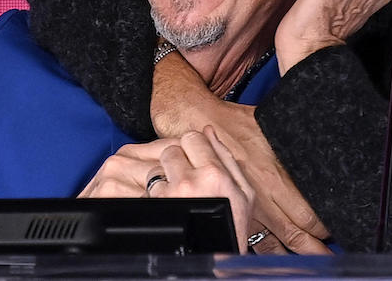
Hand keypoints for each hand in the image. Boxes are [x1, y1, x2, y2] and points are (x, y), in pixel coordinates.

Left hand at [78, 129, 256, 253]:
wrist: (217, 260)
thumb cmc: (232, 228)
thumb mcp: (243, 192)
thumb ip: (226, 158)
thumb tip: (209, 132)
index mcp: (215, 174)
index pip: (193, 138)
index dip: (193, 147)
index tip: (194, 158)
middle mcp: (191, 181)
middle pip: (171, 150)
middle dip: (176, 161)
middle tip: (185, 177)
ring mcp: (171, 196)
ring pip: (156, 167)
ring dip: (163, 177)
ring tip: (175, 193)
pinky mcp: (157, 208)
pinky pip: (148, 189)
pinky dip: (154, 195)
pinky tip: (167, 205)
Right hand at [152, 55, 331, 253]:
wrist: (194, 121)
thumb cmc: (232, 121)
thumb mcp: (269, 123)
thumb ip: (291, 135)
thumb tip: (316, 132)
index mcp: (273, 176)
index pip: (305, 213)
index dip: (321, 227)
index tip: (332, 232)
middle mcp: (260, 196)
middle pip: (292, 234)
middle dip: (311, 249)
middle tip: (325, 258)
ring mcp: (242, 207)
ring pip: (269, 243)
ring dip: (287, 255)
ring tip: (305, 264)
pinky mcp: (230, 209)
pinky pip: (249, 237)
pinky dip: (262, 249)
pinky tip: (273, 258)